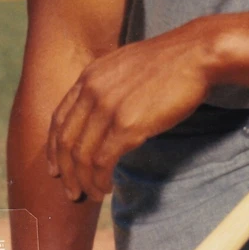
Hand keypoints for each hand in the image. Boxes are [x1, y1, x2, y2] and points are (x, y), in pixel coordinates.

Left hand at [46, 24, 213, 201]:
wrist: (195, 55)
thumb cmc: (169, 62)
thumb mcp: (126, 65)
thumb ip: (107, 85)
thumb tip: (102, 112)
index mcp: (90, 76)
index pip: (59, 119)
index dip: (53, 149)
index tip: (56, 168)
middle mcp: (92, 91)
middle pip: (65, 142)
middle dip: (65, 172)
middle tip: (72, 192)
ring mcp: (108, 108)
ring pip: (82, 157)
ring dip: (84, 182)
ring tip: (94, 194)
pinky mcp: (127, 125)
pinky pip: (103, 162)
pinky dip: (101, 180)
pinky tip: (107, 187)